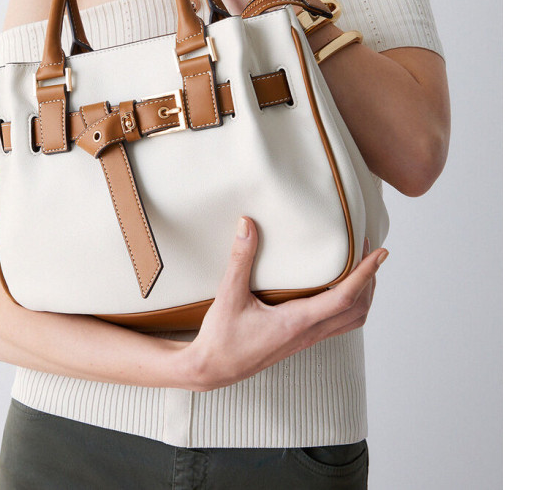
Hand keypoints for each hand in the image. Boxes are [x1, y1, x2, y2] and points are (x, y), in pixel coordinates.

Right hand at [184, 217, 387, 391]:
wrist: (213, 369)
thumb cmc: (221, 338)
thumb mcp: (228, 295)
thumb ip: (240, 259)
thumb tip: (247, 224)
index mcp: (296, 322)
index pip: (345, 298)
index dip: (366, 274)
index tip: (381, 253)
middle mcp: (308, 333)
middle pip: (358, 310)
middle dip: (370, 280)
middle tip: (370, 251)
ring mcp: (306, 339)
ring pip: (351, 321)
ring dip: (364, 294)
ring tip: (362, 268)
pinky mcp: (301, 340)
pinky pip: (338, 324)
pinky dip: (349, 304)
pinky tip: (337, 288)